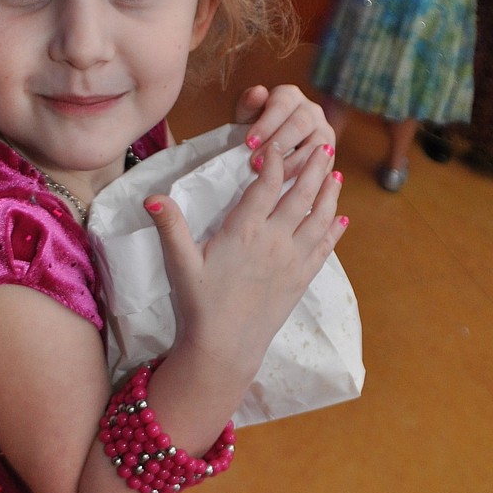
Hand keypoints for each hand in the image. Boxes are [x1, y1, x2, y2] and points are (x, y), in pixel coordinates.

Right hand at [146, 143, 347, 390]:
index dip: (274, 160)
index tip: (277, 144)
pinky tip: (341, 219)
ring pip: (319, 219)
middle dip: (313, 167)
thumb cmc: (200, 304)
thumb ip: (169, 226)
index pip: (266, 184)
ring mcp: (292, 261)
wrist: (225, 348)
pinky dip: (334, 231)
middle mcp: (275, 241)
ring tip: (334, 175)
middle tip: (324, 145)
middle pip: (301, 195)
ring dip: (329, 194)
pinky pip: (324, 249)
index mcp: (245, 231)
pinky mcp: (301, 280)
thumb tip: (151, 196)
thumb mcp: (179, 263)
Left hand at [236, 84, 336, 180]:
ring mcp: (324, 132)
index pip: (281, 105)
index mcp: (290, 96)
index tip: (249, 142)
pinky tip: (291, 186)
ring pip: (315, 146)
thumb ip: (249, 103)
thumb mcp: (247, 116)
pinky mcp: (330, 156)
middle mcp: (312, 111)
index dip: (266, 124)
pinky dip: (308, 176)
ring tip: (272, 178)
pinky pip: (324, 166)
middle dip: (277, 145)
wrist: (269, 151)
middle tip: (256, 163)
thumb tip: (258, 92)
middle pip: (299, 125)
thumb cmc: (256, 131)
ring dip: (292, 163)